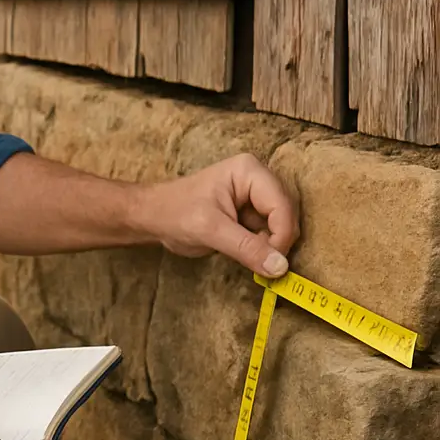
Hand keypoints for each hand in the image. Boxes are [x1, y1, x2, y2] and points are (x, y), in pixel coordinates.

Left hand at [137, 153, 298, 275]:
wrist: (153, 217)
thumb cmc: (174, 213)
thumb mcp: (210, 230)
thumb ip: (246, 248)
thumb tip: (281, 268)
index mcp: (249, 171)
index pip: (282, 206)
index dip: (281, 236)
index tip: (271, 264)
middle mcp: (258, 180)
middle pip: (287, 215)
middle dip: (276, 242)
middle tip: (260, 263)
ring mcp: (255, 197)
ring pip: (281, 227)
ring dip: (269, 247)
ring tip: (244, 254)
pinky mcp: (251, 214)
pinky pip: (270, 234)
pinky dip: (262, 249)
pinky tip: (243, 253)